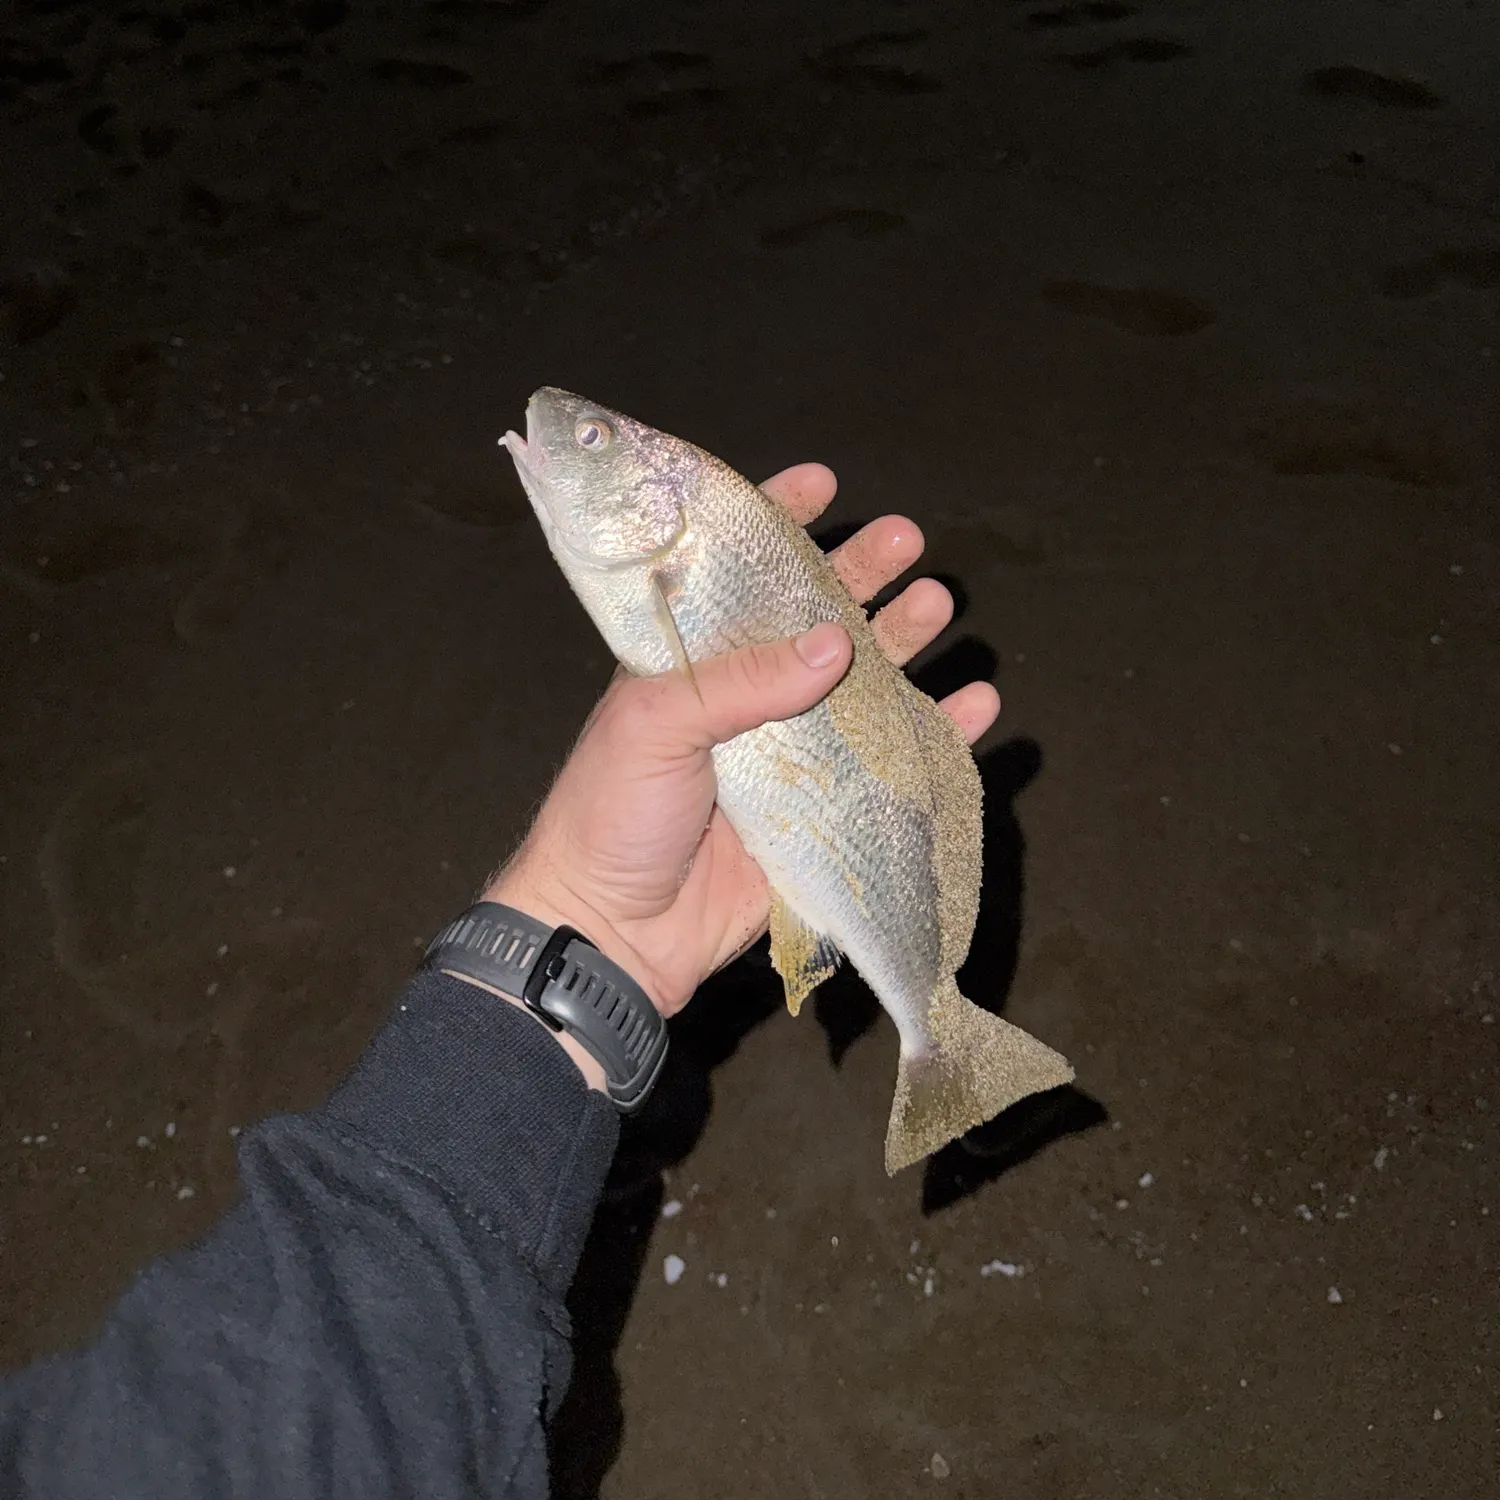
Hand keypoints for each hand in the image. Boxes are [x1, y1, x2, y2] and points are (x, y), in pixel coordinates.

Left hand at [484, 463, 999, 1022]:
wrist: (616, 932)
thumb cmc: (611, 813)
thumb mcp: (653, 725)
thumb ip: (741, 682)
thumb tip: (835, 645)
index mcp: (692, 661)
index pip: (736, 574)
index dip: (776, 523)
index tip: (822, 483)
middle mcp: (747, 695)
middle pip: (816, 617)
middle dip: (862, 573)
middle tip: (907, 539)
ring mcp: (790, 751)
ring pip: (862, 682)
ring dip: (903, 641)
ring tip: (938, 604)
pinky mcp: (825, 810)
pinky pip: (891, 763)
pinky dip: (938, 735)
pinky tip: (977, 705)